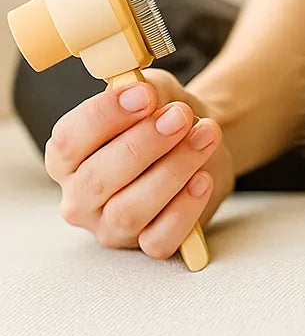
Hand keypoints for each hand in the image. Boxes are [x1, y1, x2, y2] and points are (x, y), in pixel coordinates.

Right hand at [44, 69, 234, 259]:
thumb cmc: (165, 118)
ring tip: (205, 135)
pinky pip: (160, 240)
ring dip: (172, 170)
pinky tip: (204, 179)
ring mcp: (112, 227)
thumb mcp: (155, 93)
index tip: (145, 96)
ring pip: (129, 211)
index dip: (104, 116)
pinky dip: (185, 209)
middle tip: (180, 117)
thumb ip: (146, 90)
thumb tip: (147, 95)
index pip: (68, 141)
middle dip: (143, 144)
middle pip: (97, 180)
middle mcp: (81, 198)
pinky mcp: (148, 244)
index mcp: (67, 158)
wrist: (201, 142)